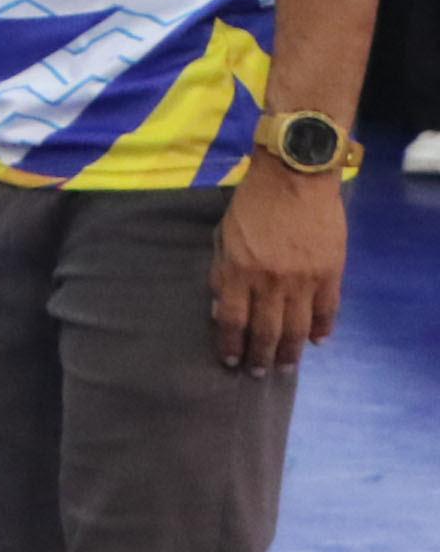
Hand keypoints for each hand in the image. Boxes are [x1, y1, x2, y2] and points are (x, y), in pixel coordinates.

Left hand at [211, 160, 346, 375]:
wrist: (293, 177)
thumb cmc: (251, 204)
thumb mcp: (223, 236)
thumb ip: (222, 274)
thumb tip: (222, 310)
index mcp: (239, 270)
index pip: (233, 320)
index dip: (231, 344)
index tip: (231, 360)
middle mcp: (271, 281)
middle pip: (266, 331)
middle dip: (260, 356)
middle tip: (258, 374)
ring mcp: (303, 279)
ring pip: (297, 328)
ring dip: (290, 352)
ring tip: (283, 367)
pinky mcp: (330, 273)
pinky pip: (326, 311)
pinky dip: (322, 329)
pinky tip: (316, 343)